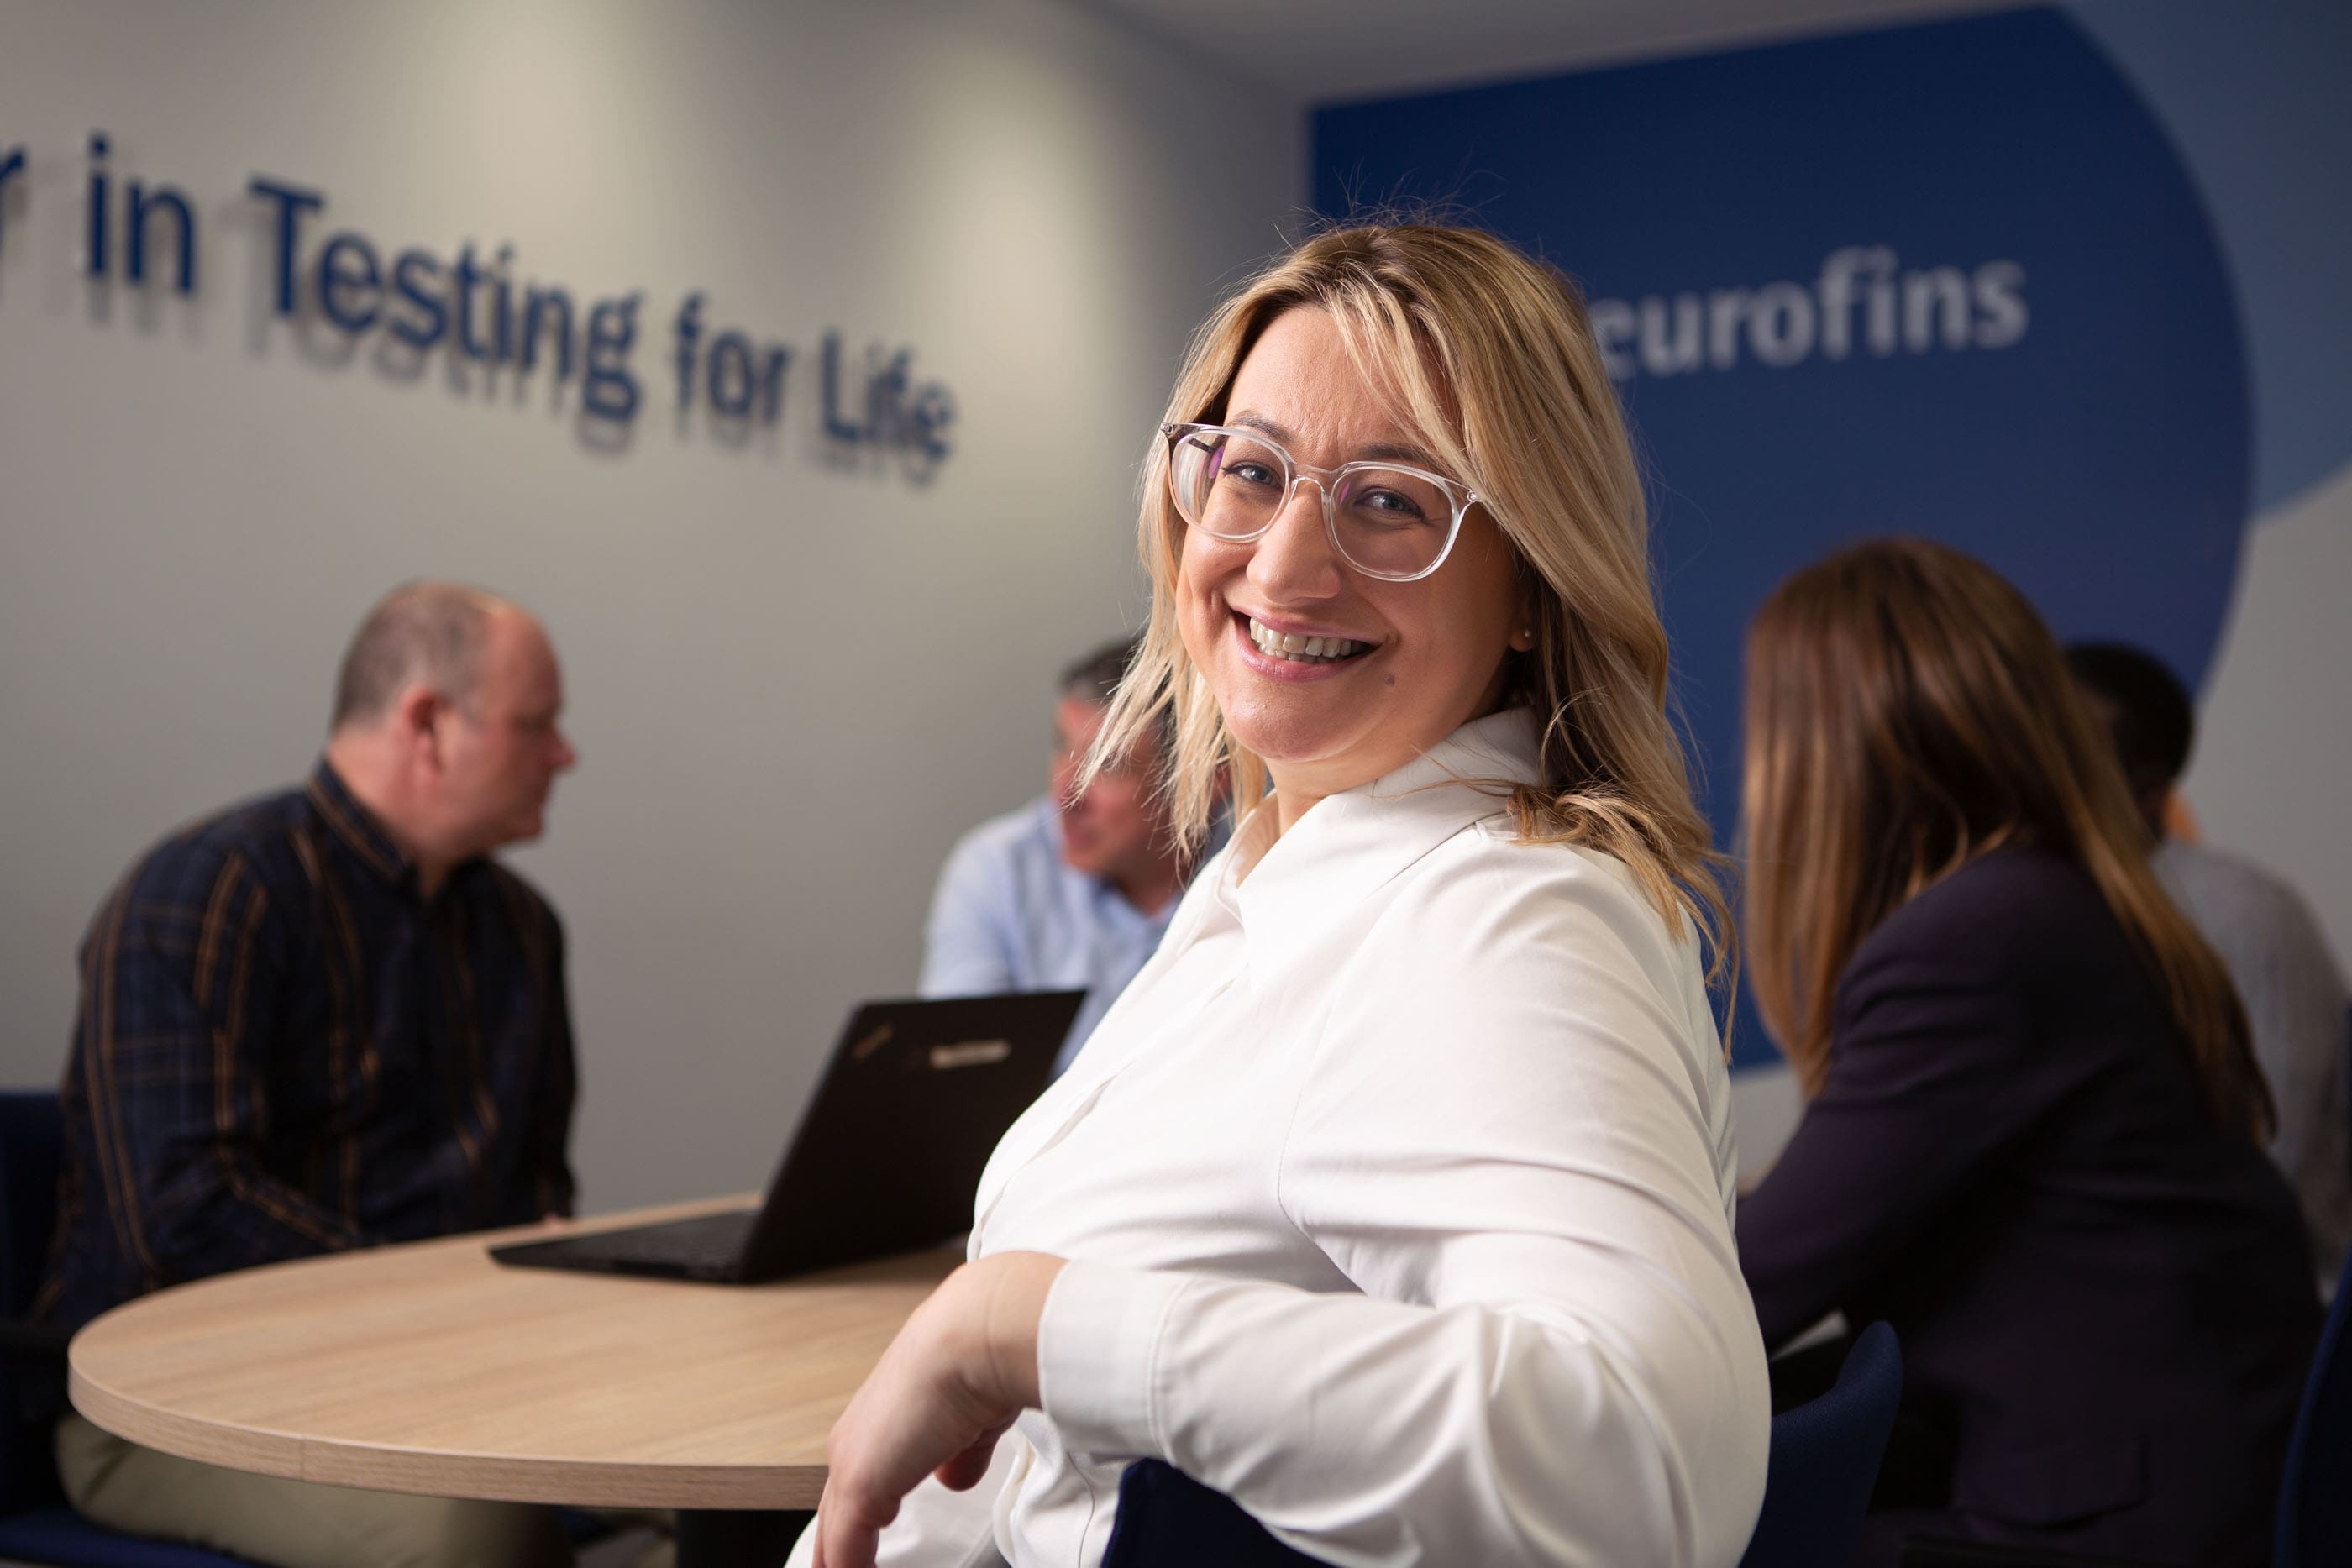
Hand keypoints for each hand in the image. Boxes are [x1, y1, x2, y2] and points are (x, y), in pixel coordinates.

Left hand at [813, 1251, 1066, 1567]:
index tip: (866, 1549)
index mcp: (880, 1420)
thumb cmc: (984, 1358)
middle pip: (833, 1516)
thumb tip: (955, 1476)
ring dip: (842, 1563)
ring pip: (833, 1534)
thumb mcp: (975, 1418)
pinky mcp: (859, 1484)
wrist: (977, 1335)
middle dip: (838, 1552)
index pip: (856, 1487)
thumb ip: (961, 1454)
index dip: (858, 1524)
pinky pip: (844, 1551)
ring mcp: (853, 1461)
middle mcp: (857, 1440)